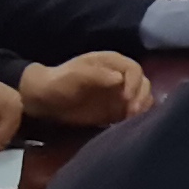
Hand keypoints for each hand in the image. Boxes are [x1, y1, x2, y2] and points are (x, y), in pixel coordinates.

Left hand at [18, 53, 148, 128]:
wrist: (46, 102)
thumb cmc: (59, 84)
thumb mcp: (74, 75)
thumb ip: (96, 75)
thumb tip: (120, 79)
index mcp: (112, 62)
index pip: (134, 69)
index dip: (135, 83)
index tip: (126, 99)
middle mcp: (120, 76)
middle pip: (143, 83)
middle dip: (141, 98)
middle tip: (132, 114)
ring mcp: (120, 93)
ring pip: (143, 98)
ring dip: (142, 108)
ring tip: (133, 120)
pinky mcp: (117, 110)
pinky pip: (135, 113)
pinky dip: (137, 118)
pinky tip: (130, 125)